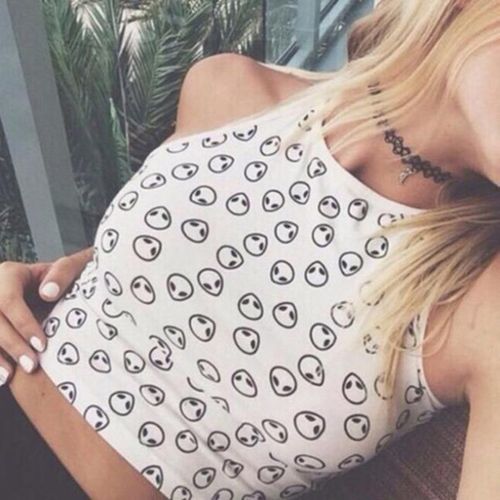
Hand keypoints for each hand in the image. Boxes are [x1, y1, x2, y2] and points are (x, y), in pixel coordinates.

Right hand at [0, 246, 93, 384]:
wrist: (60, 284)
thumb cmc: (66, 277)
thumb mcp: (70, 268)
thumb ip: (63, 273)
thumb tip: (48, 293)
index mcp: (10, 274)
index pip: (8, 300)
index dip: (23, 324)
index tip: (43, 345)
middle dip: (11, 344)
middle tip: (31, 366)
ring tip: (9, 377)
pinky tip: (1, 375)